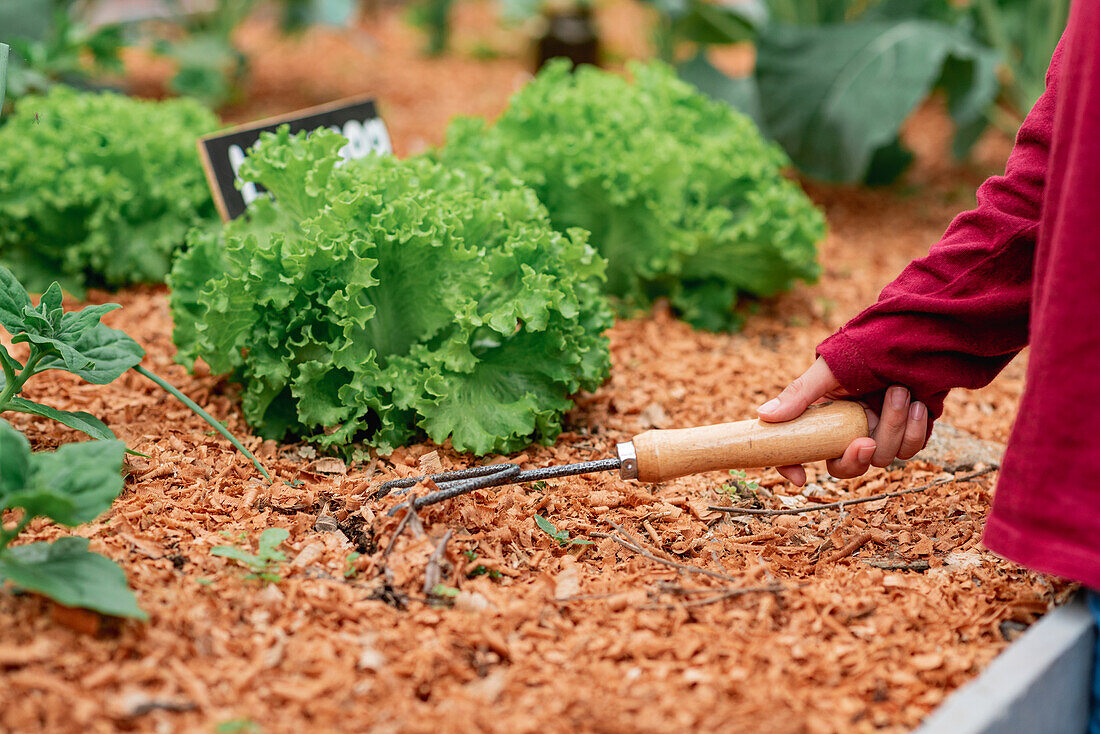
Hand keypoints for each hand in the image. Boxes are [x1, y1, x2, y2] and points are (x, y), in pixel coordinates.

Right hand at [757, 357, 928, 485]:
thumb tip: (763, 415)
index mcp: (824, 416)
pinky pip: (909, 449)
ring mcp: (878, 432)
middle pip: (844, 466)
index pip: (800, 449)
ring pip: (881, 456)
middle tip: (865, 441)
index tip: (800, 479)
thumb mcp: (828, 369)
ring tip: (899, 391)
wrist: (912, 336)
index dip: (792, 466)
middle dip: (856, 458)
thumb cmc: (864, 347)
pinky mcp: (906, 433)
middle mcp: (849, 429)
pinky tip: (917, 404)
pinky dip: (915, 430)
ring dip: (893, 426)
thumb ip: (799, 394)